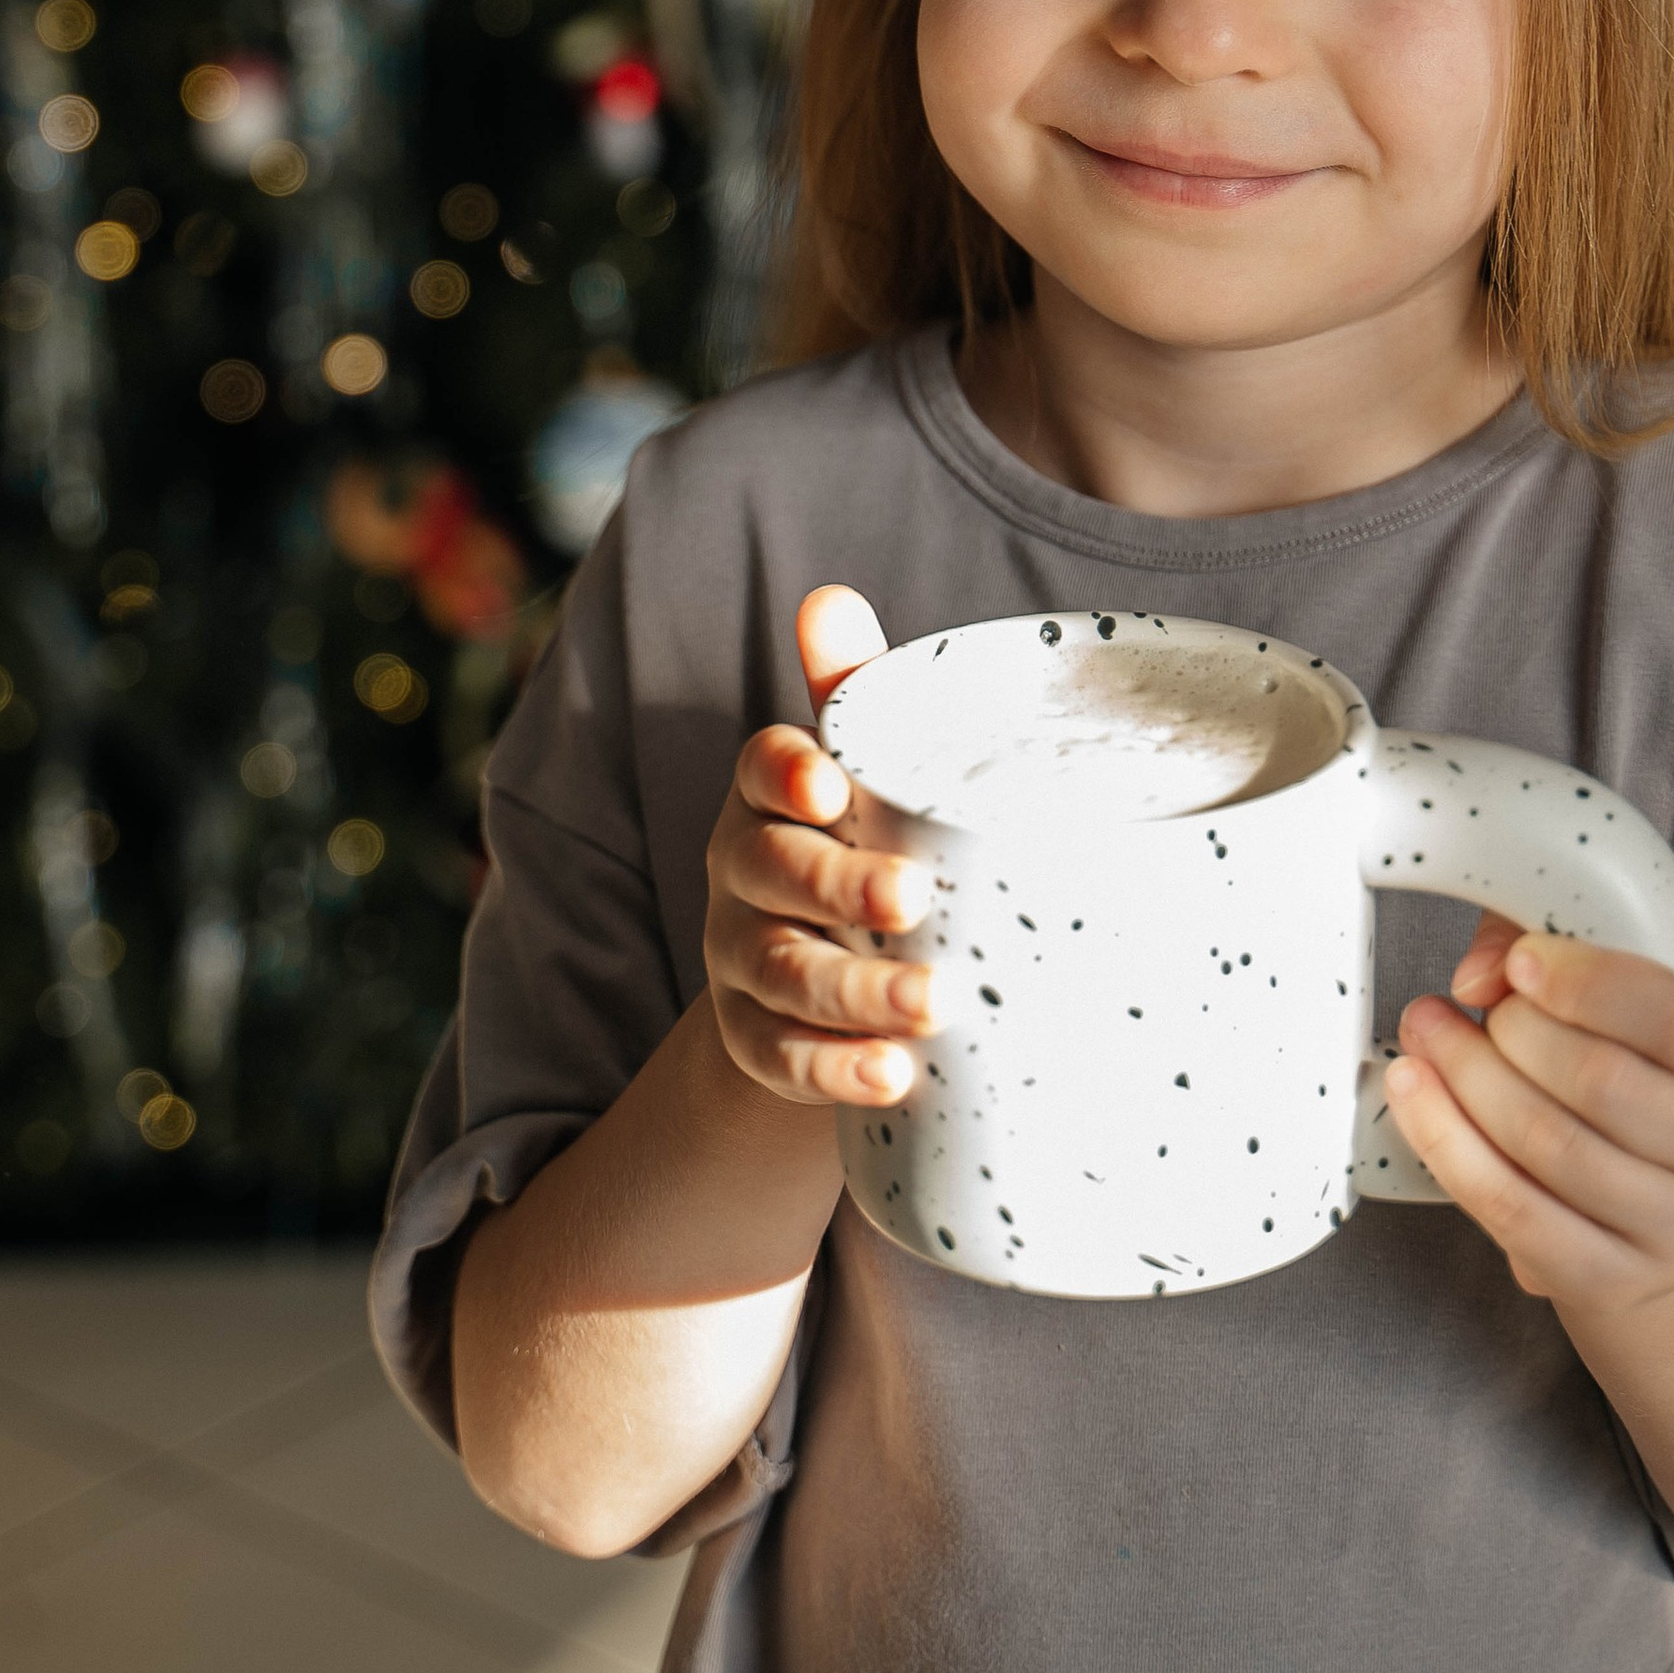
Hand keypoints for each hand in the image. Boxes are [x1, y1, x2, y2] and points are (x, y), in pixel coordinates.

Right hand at [704, 585, 942, 1108]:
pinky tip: (892, 1075)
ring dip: (853, 992)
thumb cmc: (862, 844)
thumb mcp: (869, 772)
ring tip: (929, 1005)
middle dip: (838, 887)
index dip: (786, 775)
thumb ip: (855, 695)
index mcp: (771, 797)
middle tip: (912, 899)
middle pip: (774, 874)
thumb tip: (828, 597)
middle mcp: (744, 875)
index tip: (831, 787)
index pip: (760, 770)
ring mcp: (746, 960)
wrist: (823, 981)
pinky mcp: (760, 1042)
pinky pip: (785, 1059)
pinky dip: (836, 1070)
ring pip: (783, 972)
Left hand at [1382, 914, 1673, 1313]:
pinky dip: (1447, 1144)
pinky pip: (1513, 1212)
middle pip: (1602, 1084)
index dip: (1590, 983)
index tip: (1521, 961)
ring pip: (1549, 1146)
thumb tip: (1480, 974)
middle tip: (1452, 1002)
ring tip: (1426, 1034)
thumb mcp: (1638, 992)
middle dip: (1508, 1030)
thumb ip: (1562, 946)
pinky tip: (1415, 1092)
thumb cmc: (1647, 1068)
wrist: (1671, 1195)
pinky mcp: (1618, 1282)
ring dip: (1465, 1077)